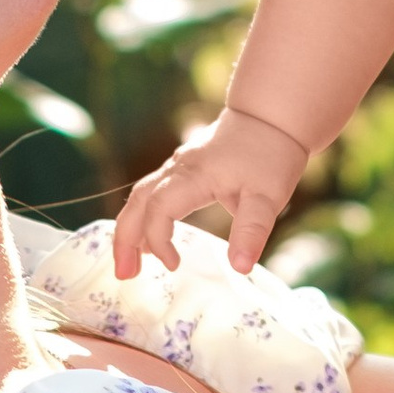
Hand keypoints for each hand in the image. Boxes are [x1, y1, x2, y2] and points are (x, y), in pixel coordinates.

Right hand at [113, 105, 311, 279]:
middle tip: (123, 275)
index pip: (159, 209)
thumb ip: (252, 231)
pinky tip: (146, 241)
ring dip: (129, 231)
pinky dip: (141, 219)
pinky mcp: (181, 171)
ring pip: (139, 198)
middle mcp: (177, 170)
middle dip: (124, 239)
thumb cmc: (270, 154)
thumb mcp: (269, 196)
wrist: (269, 118)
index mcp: (194, 176)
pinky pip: (150, 195)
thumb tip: (240, 267)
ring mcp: (176, 168)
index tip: (174, 266)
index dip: (158, 240)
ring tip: (129, 265)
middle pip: (136, 203)